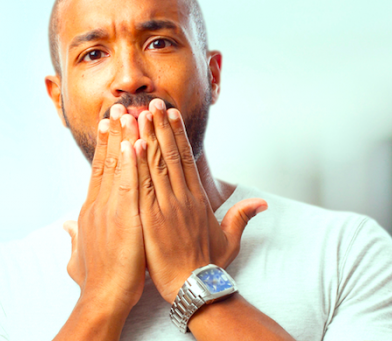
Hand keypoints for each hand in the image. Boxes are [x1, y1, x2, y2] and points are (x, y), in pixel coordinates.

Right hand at [66, 104, 145, 310]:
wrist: (103, 295)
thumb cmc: (97, 278)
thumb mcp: (80, 254)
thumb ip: (74, 237)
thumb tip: (65, 228)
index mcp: (92, 210)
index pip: (99, 170)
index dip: (104, 146)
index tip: (109, 125)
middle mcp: (99, 204)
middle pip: (107, 161)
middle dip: (114, 133)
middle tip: (119, 107)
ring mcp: (111, 209)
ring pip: (119, 166)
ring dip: (125, 138)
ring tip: (130, 112)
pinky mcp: (125, 217)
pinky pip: (130, 183)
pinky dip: (133, 162)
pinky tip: (137, 142)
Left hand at [134, 99, 266, 302]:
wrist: (194, 289)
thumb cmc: (209, 266)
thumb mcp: (230, 239)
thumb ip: (241, 217)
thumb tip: (261, 202)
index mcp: (197, 200)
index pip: (186, 159)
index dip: (178, 134)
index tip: (171, 114)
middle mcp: (182, 198)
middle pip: (170, 155)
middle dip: (160, 127)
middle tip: (150, 103)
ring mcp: (166, 208)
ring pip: (155, 165)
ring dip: (147, 137)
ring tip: (139, 114)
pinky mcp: (150, 219)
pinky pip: (142, 186)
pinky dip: (136, 164)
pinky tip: (131, 144)